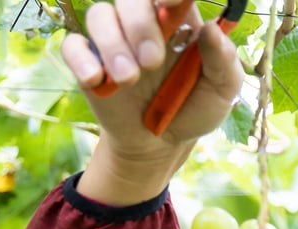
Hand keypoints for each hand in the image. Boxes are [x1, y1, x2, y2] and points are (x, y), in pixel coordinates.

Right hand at [60, 0, 243, 203]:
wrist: (161, 145)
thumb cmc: (193, 109)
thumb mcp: (222, 91)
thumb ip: (224, 61)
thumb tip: (211, 30)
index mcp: (178, 19)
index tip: (172, 1)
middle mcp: (143, 22)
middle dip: (139, 25)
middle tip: (151, 62)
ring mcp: (113, 40)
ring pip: (100, 15)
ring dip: (113, 45)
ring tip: (129, 80)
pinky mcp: (90, 63)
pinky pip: (73, 46)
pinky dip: (81, 59)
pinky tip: (96, 80)